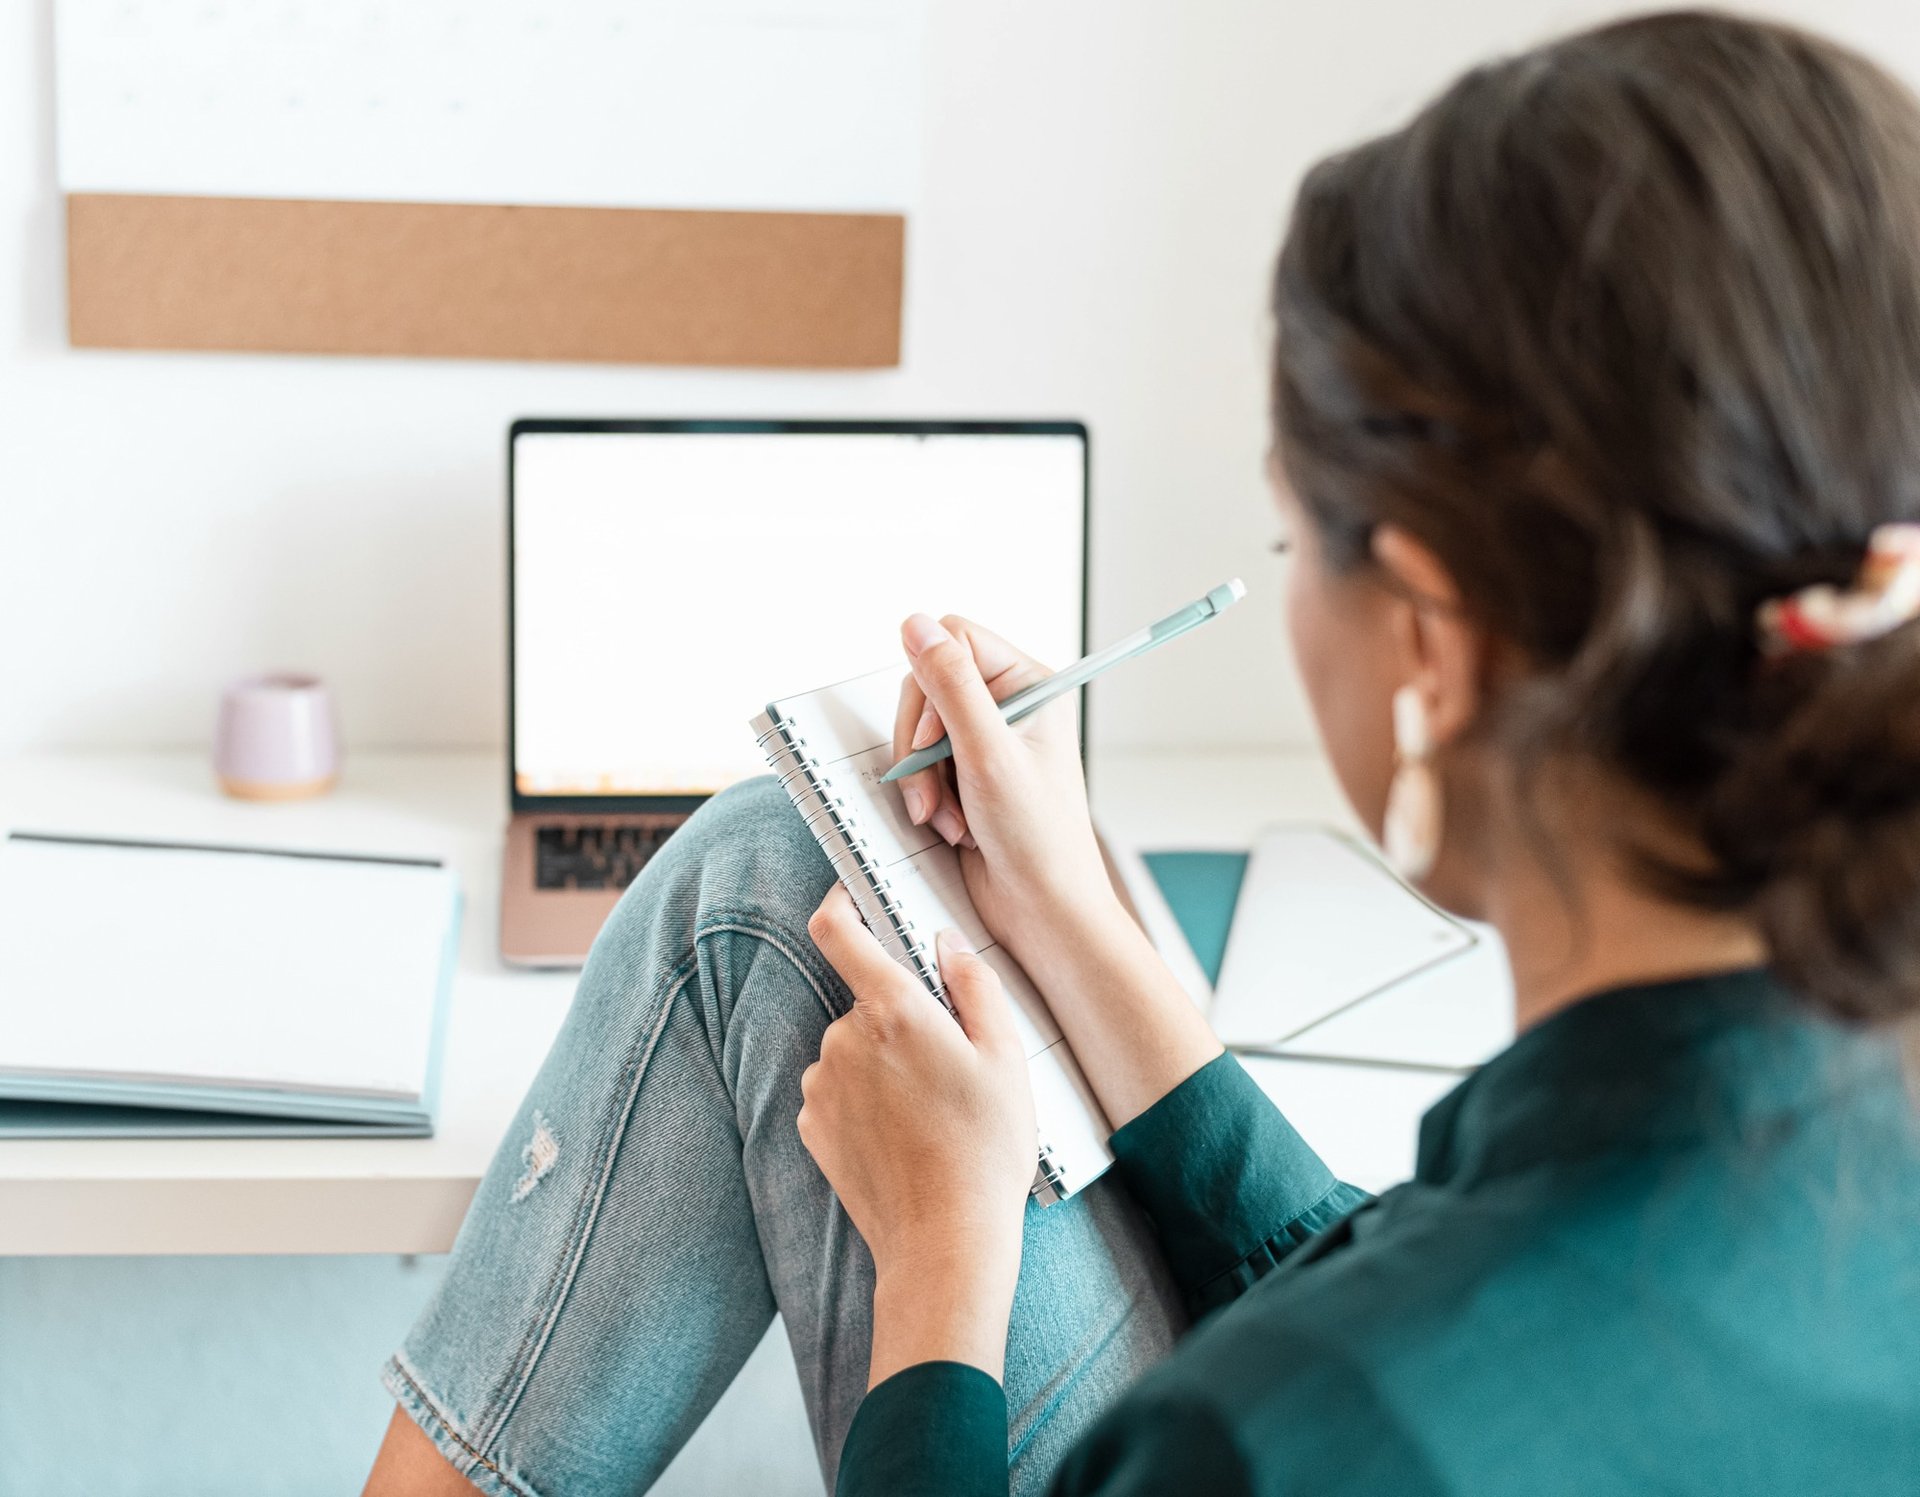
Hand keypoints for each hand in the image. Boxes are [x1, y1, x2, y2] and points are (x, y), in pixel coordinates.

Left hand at [800, 884, 1036, 1382]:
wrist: (945, 1243)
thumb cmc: (986, 1150)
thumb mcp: (1005, 1058)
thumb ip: (973, 985)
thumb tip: (944, 942)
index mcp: (892, 1011)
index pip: (837, 930)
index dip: (840, 903)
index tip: (853, 896)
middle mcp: (843, 1040)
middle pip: (865, 1001)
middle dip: (900, 1018)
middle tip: (951, 1064)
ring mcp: (821, 1086)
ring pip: (853, 1049)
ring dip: (884, 1063)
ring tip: (932, 1113)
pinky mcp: (812, 1127)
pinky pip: (838, 1092)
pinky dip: (866, 1101)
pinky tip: (905, 1136)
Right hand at [891, 614, 1127, 967]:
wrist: (1041, 910)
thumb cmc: (1036, 839)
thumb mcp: (987, 755)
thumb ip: (950, 686)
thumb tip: (915, 623)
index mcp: (1030, 685)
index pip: (954, 641)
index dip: (931, 686)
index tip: (933, 741)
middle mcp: (1008, 706)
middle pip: (926, 685)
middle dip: (920, 746)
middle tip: (935, 794)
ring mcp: (984, 741)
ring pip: (916, 729)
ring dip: (922, 779)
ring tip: (948, 819)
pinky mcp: (964, 774)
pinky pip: (918, 765)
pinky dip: (924, 797)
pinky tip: (950, 828)